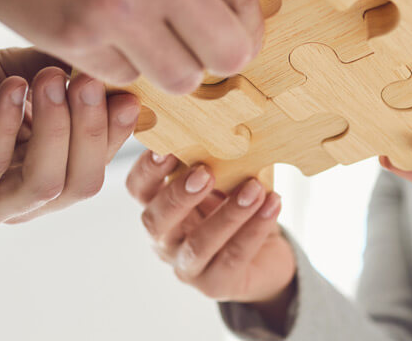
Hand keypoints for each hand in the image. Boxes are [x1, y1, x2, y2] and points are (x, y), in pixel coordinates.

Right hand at [0, 0, 262, 93]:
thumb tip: (232, 7)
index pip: (249, 7)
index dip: (242, 28)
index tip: (227, 32)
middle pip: (228, 56)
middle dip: (217, 57)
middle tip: (196, 47)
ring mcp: (117, 7)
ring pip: (179, 79)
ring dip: (167, 64)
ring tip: (144, 36)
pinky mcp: (71, 35)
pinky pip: (119, 74)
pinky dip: (114, 59)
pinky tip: (95, 24)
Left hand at [0, 47, 139, 226]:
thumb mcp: (25, 71)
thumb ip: (67, 71)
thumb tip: (117, 62)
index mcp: (55, 170)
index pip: (102, 160)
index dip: (118, 130)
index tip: (128, 90)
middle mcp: (29, 197)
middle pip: (82, 182)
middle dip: (92, 131)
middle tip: (87, 81)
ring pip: (44, 184)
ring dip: (55, 129)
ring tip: (49, 80)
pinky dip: (2, 127)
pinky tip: (10, 90)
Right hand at [126, 153, 293, 331]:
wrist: (265, 254)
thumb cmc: (235, 205)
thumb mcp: (225, 179)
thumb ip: (219, 157)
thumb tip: (232, 127)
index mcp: (159, 206)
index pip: (138, 188)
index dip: (147, 169)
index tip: (167, 147)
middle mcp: (165, 238)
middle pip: (157, 220)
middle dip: (179, 195)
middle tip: (206, 173)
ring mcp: (187, 266)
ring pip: (199, 244)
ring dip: (228, 214)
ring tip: (254, 189)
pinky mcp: (215, 284)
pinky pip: (234, 257)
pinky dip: (254, 229)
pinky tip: (272, 205)